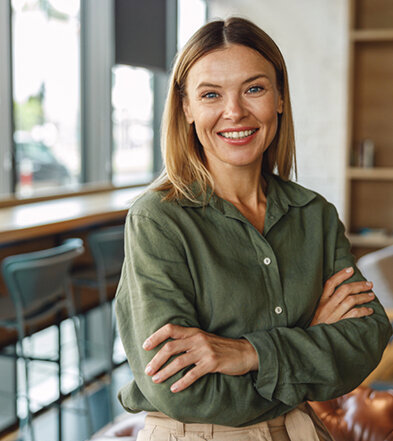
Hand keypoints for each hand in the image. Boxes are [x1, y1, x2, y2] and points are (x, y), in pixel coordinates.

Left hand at [143, 324, 257, 392]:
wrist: (244, 352)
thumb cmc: (221, 347)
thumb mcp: (203, 339)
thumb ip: (188, 341)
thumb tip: (167, 349)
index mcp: (194, 332)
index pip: (170, 328)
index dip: (156, 336)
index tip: (145, 346)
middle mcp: (197, 339)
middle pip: (170, 347)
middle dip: (156, 359)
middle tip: (148, 370)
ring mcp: (205, 351)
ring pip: (179, 361)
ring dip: (165, 372)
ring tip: (156, 380)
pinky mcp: (212, 363)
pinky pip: (193, 374)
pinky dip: (182, 382)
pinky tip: (174, 388)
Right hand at [310, 266, 374, 325]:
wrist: (310, 341)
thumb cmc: (315, 325)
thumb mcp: (315, 310)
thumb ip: (325, 301)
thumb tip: (341, 292)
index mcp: (320, 300)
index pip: (330, 283)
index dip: (341, 274)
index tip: (351, 269)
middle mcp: (326, 306)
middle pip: (344, 290)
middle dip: (359, 285)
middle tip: (369, 284)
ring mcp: (333, 315)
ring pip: (351, 300)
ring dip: (363, 296)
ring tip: (371, 295)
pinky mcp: (339, 325)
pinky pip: (354, 314)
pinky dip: (363, 311)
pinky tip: (369, 311)